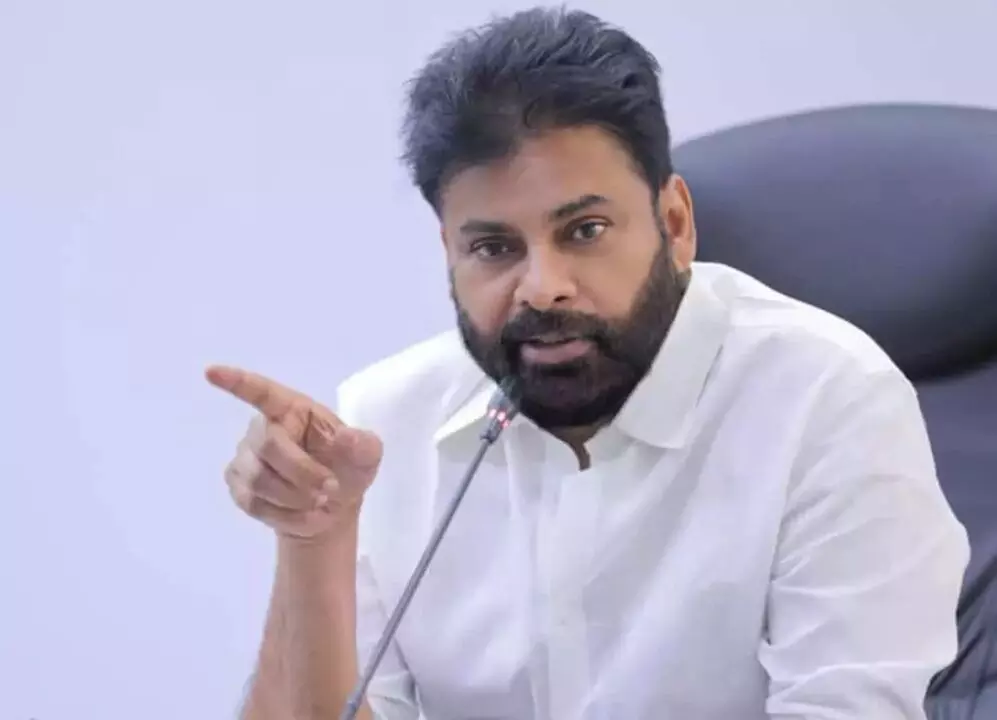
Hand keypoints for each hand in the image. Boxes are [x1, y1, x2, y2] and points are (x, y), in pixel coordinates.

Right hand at [206, 365, 381, 540]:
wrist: (329, 508)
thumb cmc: (346, 470)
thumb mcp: (367, 457)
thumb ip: (363, 446)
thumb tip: (347, 437)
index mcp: (293, 410)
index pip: (262, 392)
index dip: (237, 382)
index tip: (212, 372)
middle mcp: (263, 428)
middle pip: (269, 448)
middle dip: (302, 473)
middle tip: (329, 489)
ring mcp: (246, 457)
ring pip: (259, 480)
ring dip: (295, 498)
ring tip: (318, 502)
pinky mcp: (237, 485)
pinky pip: (253, 502)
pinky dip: (283, 514)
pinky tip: (300, 512)